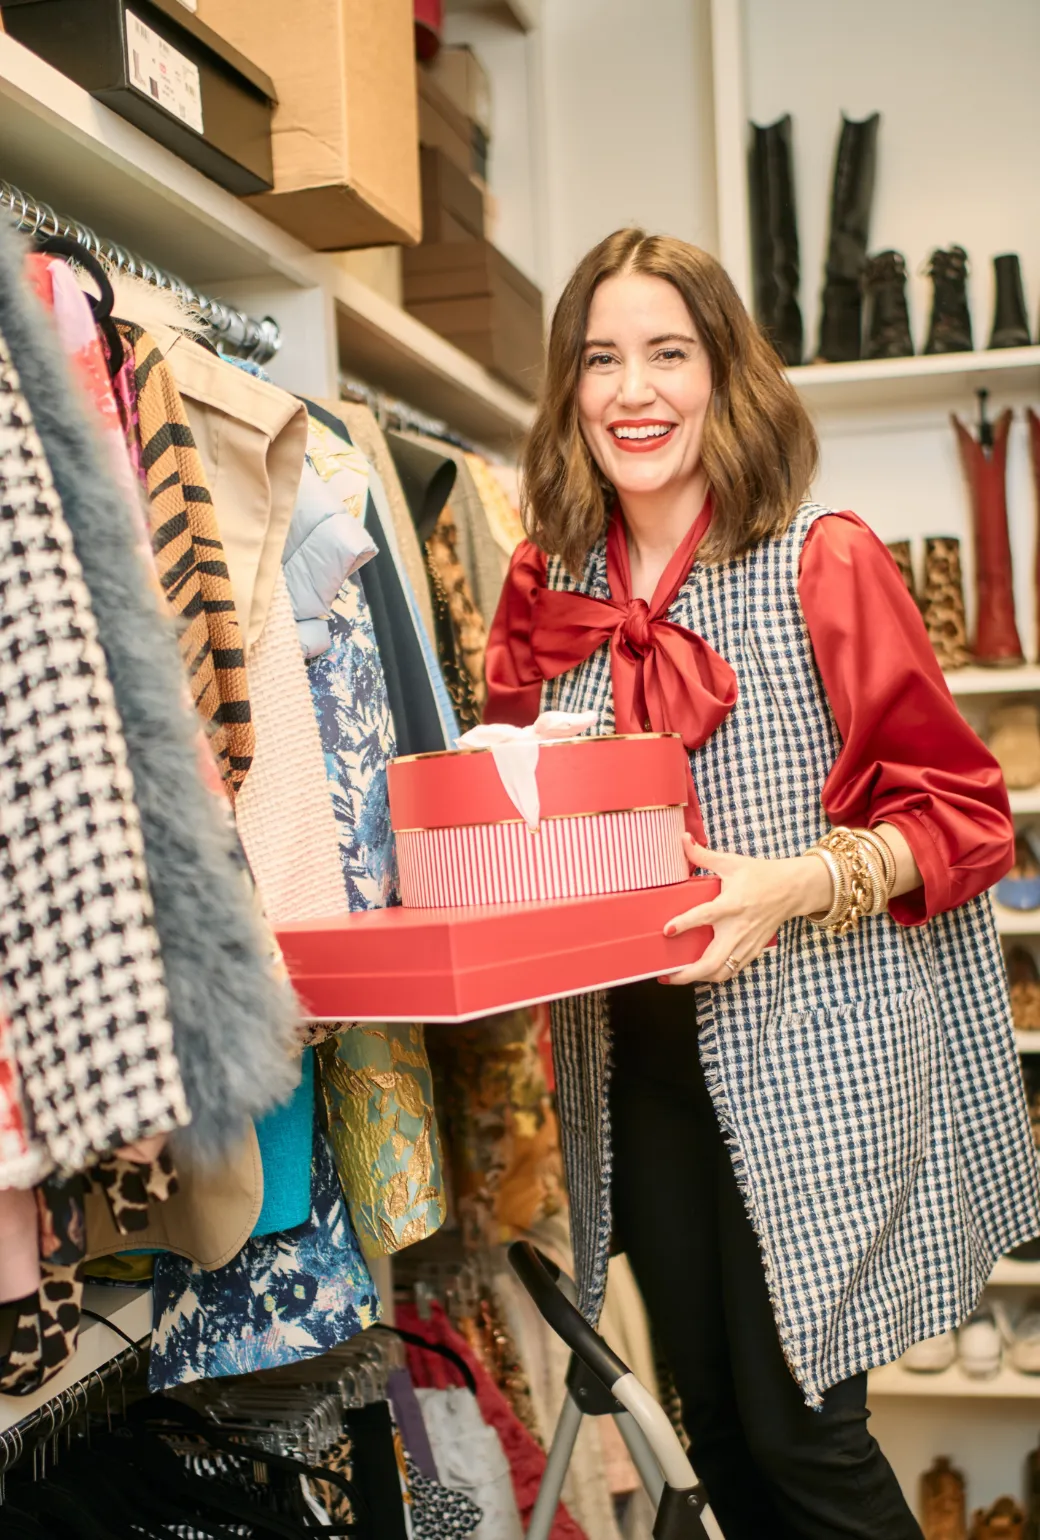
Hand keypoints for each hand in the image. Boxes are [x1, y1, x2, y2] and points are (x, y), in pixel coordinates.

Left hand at [659, 834, 831, 985]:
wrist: (792, 889)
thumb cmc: (761, 875)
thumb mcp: (732, 862)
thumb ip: (703, 855)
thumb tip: (683, 838)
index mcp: (732, 903)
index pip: (706, 916)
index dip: (685, 923)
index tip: (667, 930)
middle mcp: (739, 928)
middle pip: (713, 960)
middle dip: (687, 973)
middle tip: (665, 975)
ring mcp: (747, 943)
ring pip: (722, 972)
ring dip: (698, 978)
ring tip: (677, 977)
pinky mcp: (752, 951)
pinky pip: (732, 971)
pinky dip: (714, 975)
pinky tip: (699, 972)